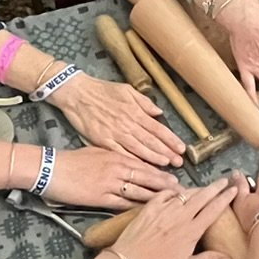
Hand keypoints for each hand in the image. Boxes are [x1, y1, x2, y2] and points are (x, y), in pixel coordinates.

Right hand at [40, 146, 178, 209]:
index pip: (145, 164)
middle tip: (183, 192)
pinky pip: (123, 203)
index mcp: (116, 156)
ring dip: (157, 197)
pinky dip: (137, 207)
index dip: (162, 171)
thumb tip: (129, 160)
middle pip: (148, 177)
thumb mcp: (97, 150)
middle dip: (166, 185)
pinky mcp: (100, 197)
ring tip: (172, 204)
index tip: (175, 176)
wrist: (50, 168)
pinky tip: (149, 213)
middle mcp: (117, 168)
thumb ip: (115, 155)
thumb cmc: (72, 160)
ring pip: (139, 190)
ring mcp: (110, 183)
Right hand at [50, 74, 183, 165]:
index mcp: (134, 111)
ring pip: (138, 149)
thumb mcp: (126, 90)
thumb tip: (159, 112)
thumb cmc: (101, 90)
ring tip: (166, 166)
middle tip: (179, 163)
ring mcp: (115, 134)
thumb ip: (144, 102)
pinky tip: (140, 169)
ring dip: (153, 158)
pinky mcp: (103, 141)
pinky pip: (120, 153)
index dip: (171, 140)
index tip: (181, 149)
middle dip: (166, 152)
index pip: (158, 128)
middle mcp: (128, 124)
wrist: (77, 93)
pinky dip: (131, 161)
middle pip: (151, 141)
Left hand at [103, 179, 238, 258]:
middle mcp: (180, 216)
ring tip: (205, 187)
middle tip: (224, 181)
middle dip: (215, 187)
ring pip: (185, 193)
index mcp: (192, 230)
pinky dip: (173, 190)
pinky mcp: (149, 208)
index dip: (225, 198)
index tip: (234, 190)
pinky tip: (177, 191)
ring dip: (197, 188)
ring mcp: (164, 210)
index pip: (214, 209)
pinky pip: (165, 193)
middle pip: (202, 196)